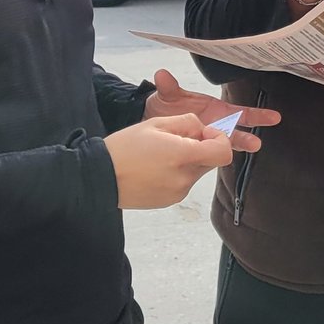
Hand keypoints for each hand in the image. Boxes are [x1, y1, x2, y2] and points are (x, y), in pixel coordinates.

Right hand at [104, 114, 231, 207]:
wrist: (100, 179)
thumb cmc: (124, 149)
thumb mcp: (156, 123)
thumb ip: (187, 123)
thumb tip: (202, 129)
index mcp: (182, 156)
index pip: (223, 152)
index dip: (220, 139)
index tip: (205, 132)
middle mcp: (184, 178)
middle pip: (210, 160)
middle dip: (201, 147)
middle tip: (177, 139)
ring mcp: (178, 192)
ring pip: (197, 171)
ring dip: (188, 159)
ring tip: (162, 153)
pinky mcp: (170, 201)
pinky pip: (184, 182)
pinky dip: (178, 172)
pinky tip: (156, 166)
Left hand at [143, 69, 280, 152]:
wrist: (152, 123)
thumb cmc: (166, 106)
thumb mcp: (167, 96)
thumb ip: (168, 87)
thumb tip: (161, 75)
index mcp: (216, 110)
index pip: (240, 113)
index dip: (257, 115)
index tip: (274, 117)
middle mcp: (217, 125)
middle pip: (237, 132)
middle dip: (247, 137)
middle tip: (256, 143)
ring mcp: (209, 139)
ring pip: (226, 146)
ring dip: (235, 149)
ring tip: (246, 152)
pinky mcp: (199, 150)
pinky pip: (211, 156)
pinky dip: (216, 159)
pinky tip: (222, 162)